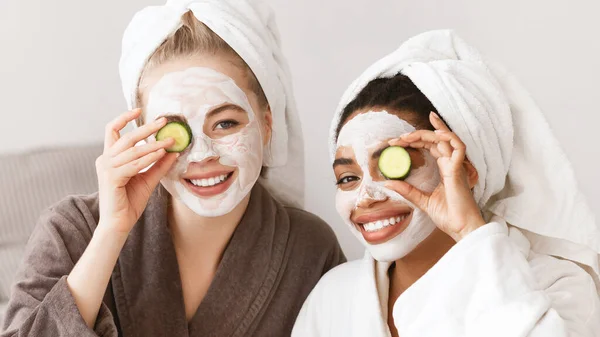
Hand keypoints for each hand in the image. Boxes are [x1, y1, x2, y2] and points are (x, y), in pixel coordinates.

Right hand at [95, 108, 177, 232]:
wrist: (120, 223)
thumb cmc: (130, 201)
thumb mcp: (148, 178)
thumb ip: (159, 164)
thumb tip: (174, 151)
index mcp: (110, 157)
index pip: (112, 130)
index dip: (124, 118)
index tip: (139, 110)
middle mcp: (105, 160)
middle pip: (125, 136)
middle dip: (146, 128)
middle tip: (164, 121)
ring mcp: (106, 168)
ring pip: (132, 150)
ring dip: (154, 144)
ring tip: (171, 140)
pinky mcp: (111, 178)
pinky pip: (134, 164)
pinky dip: (149, 157)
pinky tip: (161, 154)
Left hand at [384, 112, 484, 240]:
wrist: (462, 229)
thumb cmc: (448, 216)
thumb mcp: (422, 200)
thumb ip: (407, 190)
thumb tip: (387, 183)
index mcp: (445, 169)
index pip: (432, 146)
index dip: (416, 140)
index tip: (397, 142)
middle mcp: (451, 164)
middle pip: (436, 140)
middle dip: (416, 135)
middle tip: (398, 138)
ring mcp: (456, 166)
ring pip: (445, 139)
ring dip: (427, 133)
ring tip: (408, 136)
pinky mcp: (458, 171)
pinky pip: (458, 148)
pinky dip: (448, 138)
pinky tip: (436, 134)